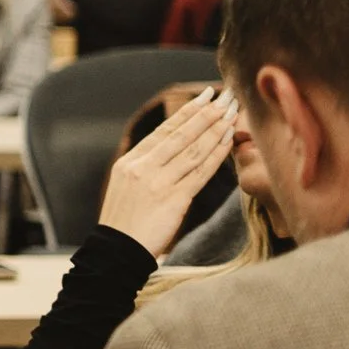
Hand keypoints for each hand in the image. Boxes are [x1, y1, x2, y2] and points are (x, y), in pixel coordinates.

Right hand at [97, 86, 237, 255]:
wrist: (116, 251)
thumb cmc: (124, 223)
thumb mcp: (125, 187)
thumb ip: (145, 167)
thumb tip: (168, 150)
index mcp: (130, 162)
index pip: (164, 131)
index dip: (187, 112)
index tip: (205, 97)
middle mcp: (143, 167)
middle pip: (180, 135)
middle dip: (206, 113)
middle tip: (226, 96)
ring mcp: (158, 182)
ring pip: (193, 150)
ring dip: (215, 129)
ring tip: (232, 114)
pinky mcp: (173, 199)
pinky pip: (200, 173)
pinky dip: (216, 155)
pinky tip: (228, 142)